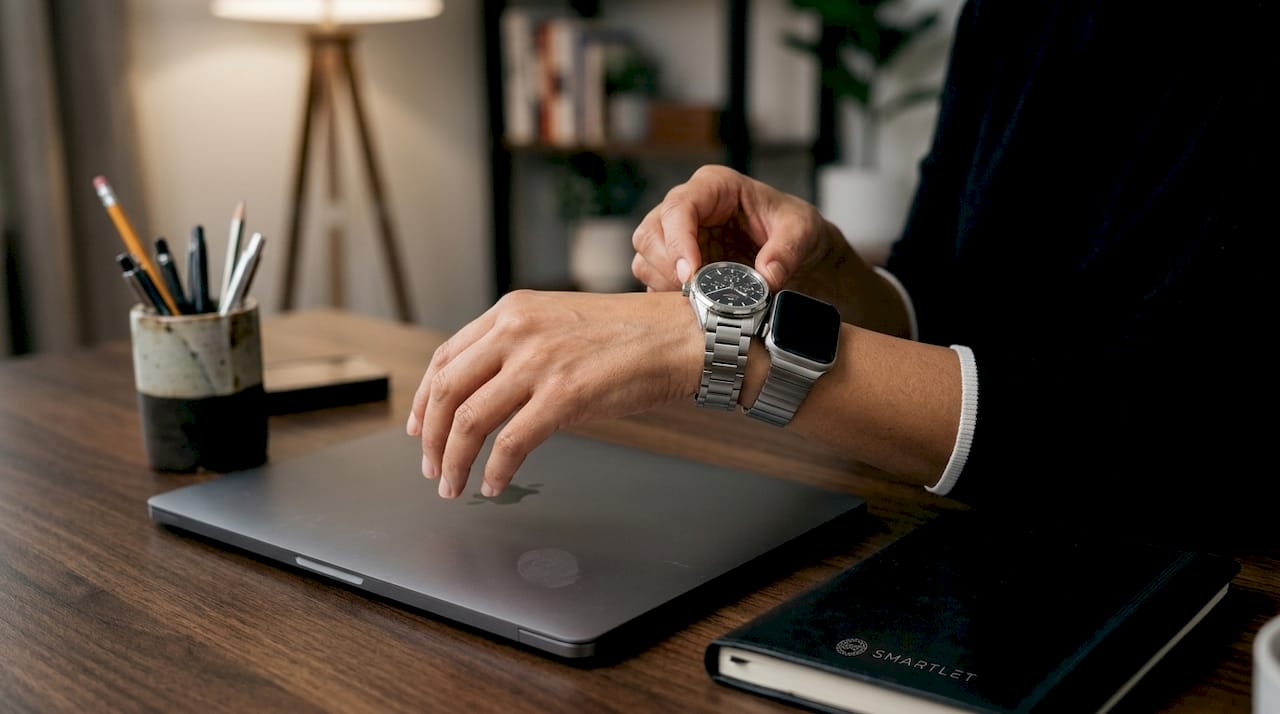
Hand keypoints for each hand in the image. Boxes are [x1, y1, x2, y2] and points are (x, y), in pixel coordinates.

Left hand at [406, 290, 699, 498]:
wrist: (681, 335)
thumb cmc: (632, 334)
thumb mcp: (561, 321)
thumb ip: (521, 345)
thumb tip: (489, 392)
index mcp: (513, 311)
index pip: (446, 357)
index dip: (424, 399)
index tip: (420, 427)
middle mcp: (517, 331)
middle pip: (447, 391)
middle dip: (431, 437)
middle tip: (432, 467)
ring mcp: (538, 362)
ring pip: (469, 420)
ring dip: (454, 461)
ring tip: (454, 485)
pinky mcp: (563, 395)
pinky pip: (510, 443)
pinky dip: (494, 470)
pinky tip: (493, 484)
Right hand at [630, 164, 859, 299]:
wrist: (797, 251)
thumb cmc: (795, 228)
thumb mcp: (802, 231)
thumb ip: (787, 251)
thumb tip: (766, 276)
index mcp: (714, 186)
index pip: (679, 207)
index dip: (677, 241)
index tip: (689, 275)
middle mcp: (687, 207)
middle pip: (651, 232)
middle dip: (667, 266)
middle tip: (694, 294)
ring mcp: (676, 235)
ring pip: (645, 257)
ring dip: (664, 283)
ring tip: (696, 300)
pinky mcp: (674, 263)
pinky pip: (652, 280)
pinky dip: (666, 296)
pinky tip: (693, 305)